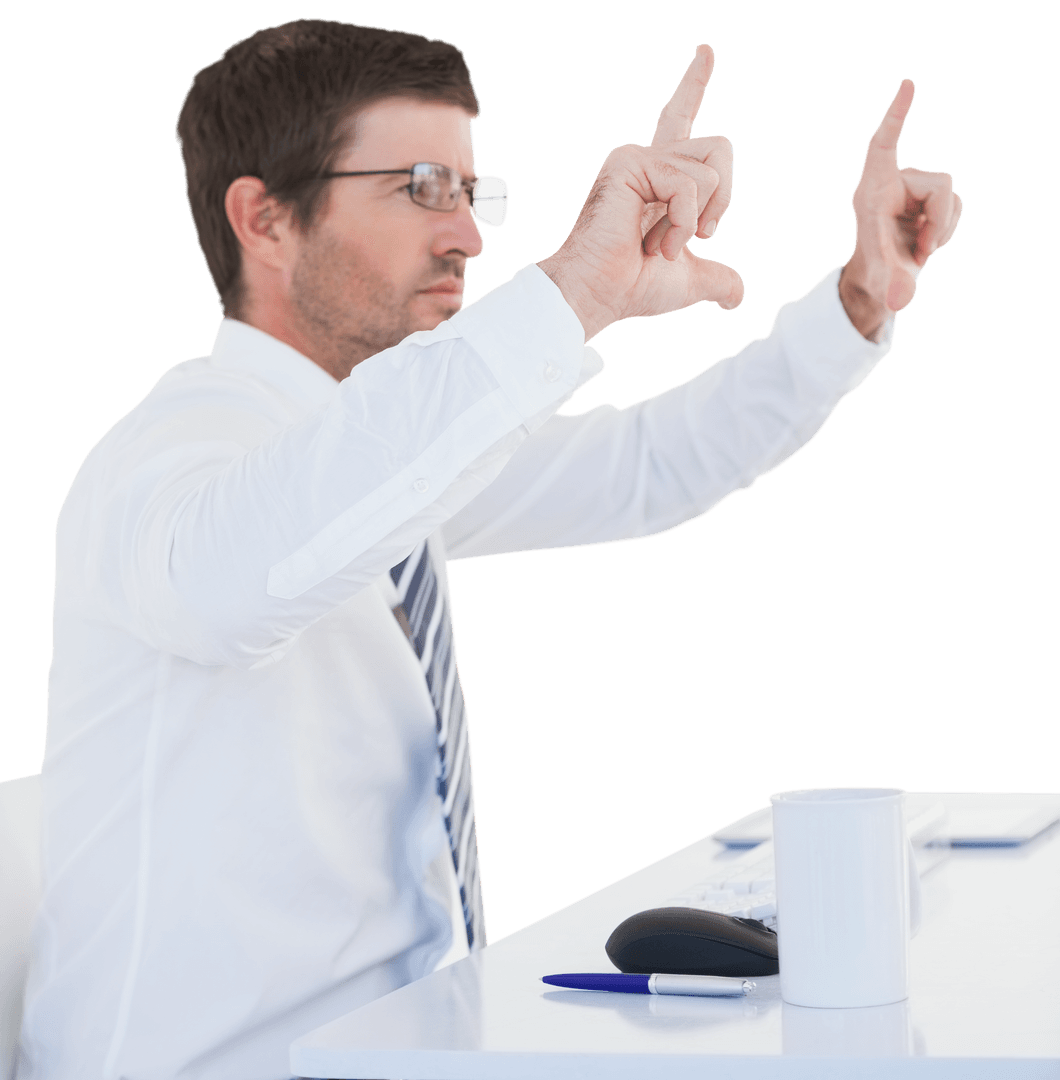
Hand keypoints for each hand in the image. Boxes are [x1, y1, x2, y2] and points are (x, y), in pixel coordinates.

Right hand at [537, 44, 743, 341]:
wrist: (600, 296)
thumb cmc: (632, 288)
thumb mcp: (689, 281)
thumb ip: (716, 278)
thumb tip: (736, 298)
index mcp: (660, 177)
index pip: (680, 119)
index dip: (694, 84)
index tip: (705, 50)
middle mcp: (648, 160)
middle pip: (721, 147)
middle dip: (723, 200)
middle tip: (697, 236)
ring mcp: (637, 158)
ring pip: (711, 168)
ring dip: (695, 221)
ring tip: (659, 246)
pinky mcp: (630, 163)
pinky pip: (689, 185)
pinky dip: (682, 224)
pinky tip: (654, 243)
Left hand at [840, 79, 963, 340]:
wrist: (881, 278)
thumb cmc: (875, 272)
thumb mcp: (885, 281)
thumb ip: (895, 287)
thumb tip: (901, 302)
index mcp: (872, 190)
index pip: (883, 145)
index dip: (896, 116)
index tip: (908, 85)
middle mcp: (893, 183)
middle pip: (938, 183)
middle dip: (940, 220)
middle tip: (926, 250)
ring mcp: (913, 189)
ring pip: (949, 196)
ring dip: (941, 229)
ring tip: (921, 249)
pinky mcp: (929, 197)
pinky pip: (954, 205)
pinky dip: (946, 229)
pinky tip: (929, 243)